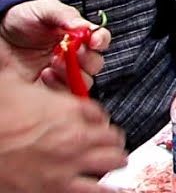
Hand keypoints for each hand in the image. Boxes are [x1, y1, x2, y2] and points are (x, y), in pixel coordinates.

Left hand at [0, 0, 109, 90]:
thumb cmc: (21, 19)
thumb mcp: (43, 9)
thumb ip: (64, 15)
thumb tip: (83, 26)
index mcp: (77, 35)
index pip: (100, 39)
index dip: (101, 40)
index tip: (93, 41)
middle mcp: (74, 55)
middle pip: (95, 63)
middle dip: (86, 58)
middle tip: (71, 52)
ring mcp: (63, 72)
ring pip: (84, 80)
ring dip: (73, 73)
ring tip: (53, 63)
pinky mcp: (50, 87)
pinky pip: (65, 93)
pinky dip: (59, 86)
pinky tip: (45, 75)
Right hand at [0, 67, 126, 192]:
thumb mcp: (8, 83)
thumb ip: (12, 65)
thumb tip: (4, 48)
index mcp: (68, 109)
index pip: (100, 113)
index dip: (99, 119)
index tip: (96, 124)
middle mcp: (76, 136)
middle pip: (113, 139)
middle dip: (112, 142)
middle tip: (111, 147)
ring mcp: (69, 164)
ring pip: (112, 163)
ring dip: (113, 164)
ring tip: (112, 166)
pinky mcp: (58, 188)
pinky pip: (94, 192)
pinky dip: (103, 192)